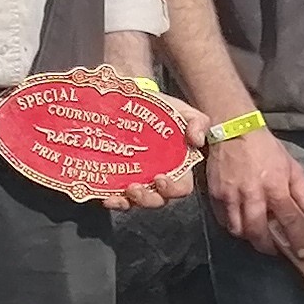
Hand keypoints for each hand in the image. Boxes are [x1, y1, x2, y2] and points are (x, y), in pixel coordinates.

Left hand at [104, 92, 212, 213]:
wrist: (131, 101)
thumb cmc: (161, 110)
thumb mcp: (184, 111)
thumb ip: (197, 122)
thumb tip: (197, 141)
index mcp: (178, 167)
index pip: (182, 187)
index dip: (173, 189)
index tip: (160, 178)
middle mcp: (158, 178)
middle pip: (158, 200)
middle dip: (148, 199)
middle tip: (135, 188)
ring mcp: (137, 180)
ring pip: (137, 202)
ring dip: (129, 203)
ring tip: (119, 195)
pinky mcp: (117, 179)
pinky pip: (117, 197)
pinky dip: (113, 201)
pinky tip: (106, 198)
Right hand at [202, 125, 303, 252]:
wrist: (233, 129)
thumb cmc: (265, 148)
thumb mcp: (291, 166)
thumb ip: (303, 192)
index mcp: (275, 186)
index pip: (288, 219)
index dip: (296, 239)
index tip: (302, 254)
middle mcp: (252, 194)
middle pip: (258, 232)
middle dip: (267, 247)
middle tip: (275, 250)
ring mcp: (230, 195)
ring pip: (238, 230)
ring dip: (249, 238)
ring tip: (258, 237)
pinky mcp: (214, 194)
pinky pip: (223, 220)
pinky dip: (233, 226)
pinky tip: (241, 224)